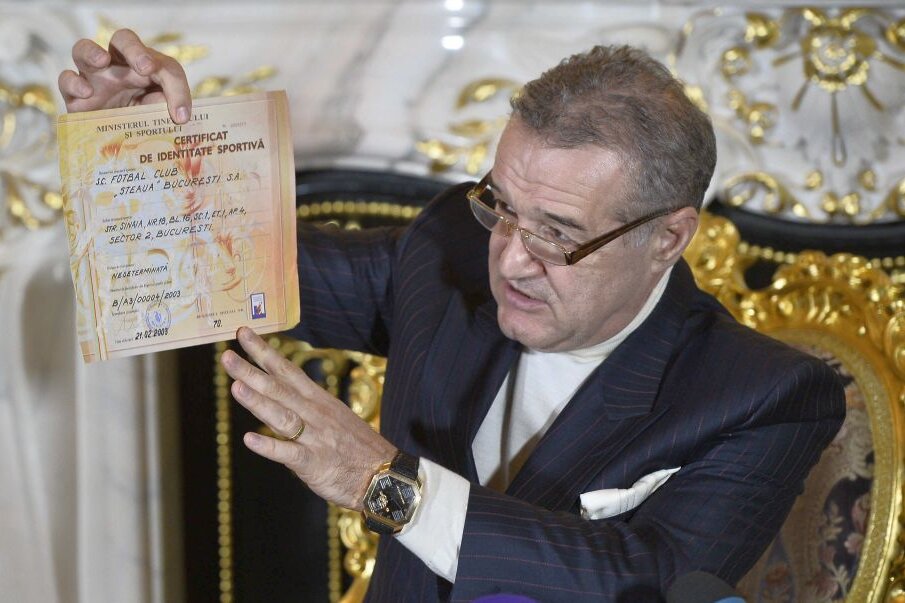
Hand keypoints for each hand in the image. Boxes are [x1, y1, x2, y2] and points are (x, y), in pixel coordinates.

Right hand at [58, 28, 191, 123]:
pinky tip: (87, 92)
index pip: (161, 64)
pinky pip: (66, 80)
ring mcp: (93, 78)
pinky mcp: (75, 97)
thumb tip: (178, 114)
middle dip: (134, 49)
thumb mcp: (162, 113)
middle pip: (122, 40)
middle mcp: (117, 67)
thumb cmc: (143, 121)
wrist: (119, 145)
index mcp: (144, 68)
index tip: (179, 107)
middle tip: (146, 67)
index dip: (172, 81)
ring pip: (83, 50)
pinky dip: (74, 82)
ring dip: (92, 52)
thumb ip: (171, 107)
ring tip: (102, 61)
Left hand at [221, 327, 397, 509]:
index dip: (263, 352)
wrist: (384, 474)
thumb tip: (277, 395)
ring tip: (235, 387)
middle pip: (278, 389)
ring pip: (281, 416)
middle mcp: (314, 413)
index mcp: (318, 400)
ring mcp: (315, 437)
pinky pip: (289, 453)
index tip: (243, 334)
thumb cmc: (356, 447)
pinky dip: (269, 447)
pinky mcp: (315, 463)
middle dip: (251, 371)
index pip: (286, 370)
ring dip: (258, 401)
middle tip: (226, 356)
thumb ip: (304, 407)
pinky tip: (250, 440)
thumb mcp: (333, 416)